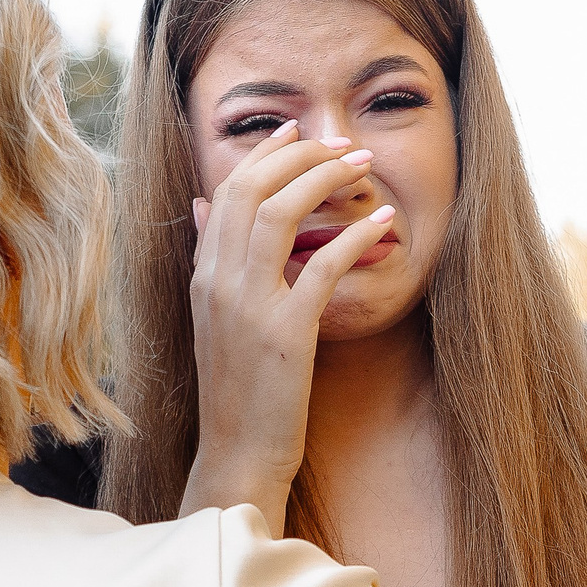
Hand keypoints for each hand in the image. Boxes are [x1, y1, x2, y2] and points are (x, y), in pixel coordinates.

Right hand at [176, 120, 395, 536]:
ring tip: (362, 168)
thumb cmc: (237, 390)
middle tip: (344, 146)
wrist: (237, 453)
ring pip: (279, 212)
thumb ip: (211, 259)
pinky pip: (321, 265)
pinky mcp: (285, 333)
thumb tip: (204, 203)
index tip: (299, 132)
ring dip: (325, 180)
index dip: (266, 153)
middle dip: (301, 154)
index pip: (229, 190)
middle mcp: (218, 282)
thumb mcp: (214, 318)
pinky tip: (383, 223)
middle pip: (252, 188)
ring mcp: (248, 306)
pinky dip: (354, 235)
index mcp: (203, 276)